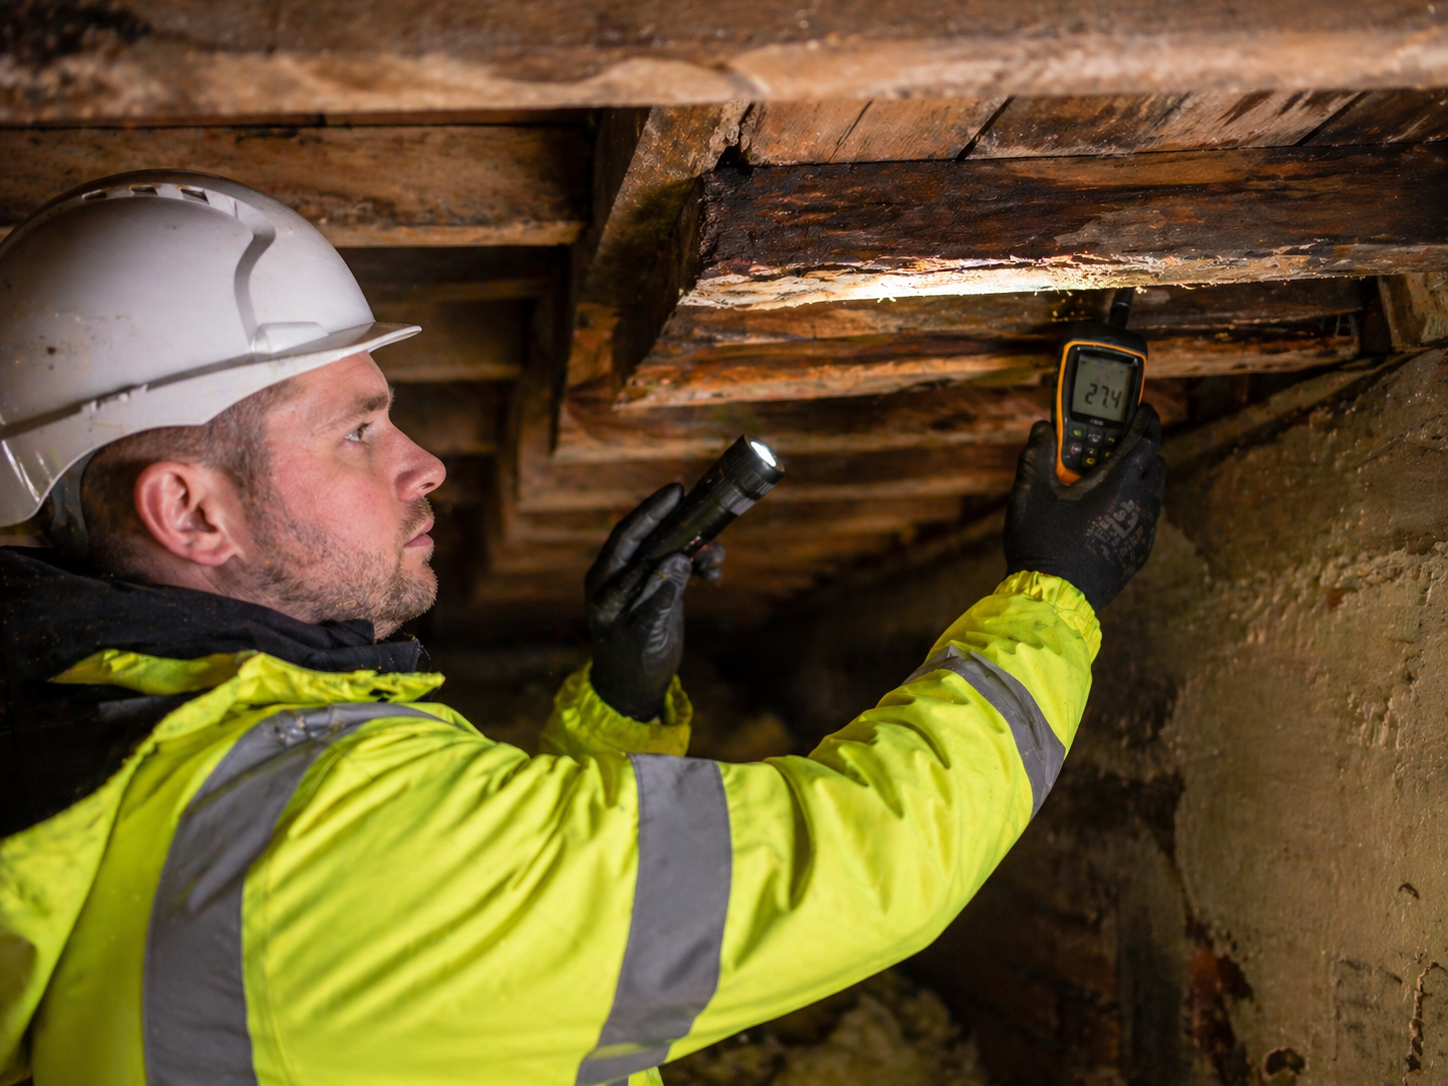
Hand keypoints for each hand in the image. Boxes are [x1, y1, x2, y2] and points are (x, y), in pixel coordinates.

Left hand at [586, 485, 724, 720]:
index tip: (675, 492)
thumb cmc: (630, 663)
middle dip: (678, 520)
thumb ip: (659, 595)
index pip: (627, 536)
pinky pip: (681, 566)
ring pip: (671, 549)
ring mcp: (642, 581)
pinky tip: (715, 574)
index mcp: (605, 581)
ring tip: (717, 557)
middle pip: (651, 535)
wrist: (635, 688)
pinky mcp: (660, 589)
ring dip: (696, 547)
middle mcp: (621, 575)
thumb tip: (679, 558)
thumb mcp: (644, 632)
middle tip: (702, 502)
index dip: (651, 512)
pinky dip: (700, 565)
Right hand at [1003, 403, 1165, 611]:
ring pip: (1154, 493)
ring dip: (1139, 478)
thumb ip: (1037, 454)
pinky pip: (1146, 519)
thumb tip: (1043, 429)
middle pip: (1156, 464)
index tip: (1143, 409)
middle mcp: (1139, 504)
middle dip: (1143, 449)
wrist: (1053, 598)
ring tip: (1112, 477)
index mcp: (1118, 483)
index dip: (1146, 420)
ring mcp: (1143, 531)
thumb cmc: (1041, 543)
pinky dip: (1134, 506)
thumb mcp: (1030, 492)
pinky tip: (1109, 512)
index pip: (1146, 439)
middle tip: (1121, 443)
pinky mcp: (1139, 553)